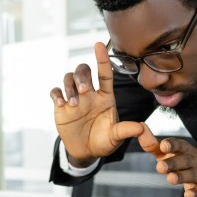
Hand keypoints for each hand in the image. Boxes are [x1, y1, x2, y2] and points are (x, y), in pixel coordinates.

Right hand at [50, 42, 145, 167]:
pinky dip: (57, 94)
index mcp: (105, 96)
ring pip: (68, 78)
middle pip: (83, 71)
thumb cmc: (103, 141)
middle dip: (82, 76)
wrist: (86, 152)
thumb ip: (127, 130)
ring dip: (70, 86)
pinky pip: (55, 91)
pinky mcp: (61, 106)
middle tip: (83, 90)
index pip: (104, 73)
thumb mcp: (116, 137)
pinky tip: (60, 103)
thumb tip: (141, 128)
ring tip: (74, 104)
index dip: (102, 59)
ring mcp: (74, 98)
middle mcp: (89, 93)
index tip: (99, 44)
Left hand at [137, 125, 196, 196]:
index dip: (171, 145)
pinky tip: (188, 195)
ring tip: (170, 178)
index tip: (163, 146)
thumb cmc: (184, 161)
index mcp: (184, 150)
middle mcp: (193, 161)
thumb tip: (139, 129)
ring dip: (180, 177)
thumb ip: (154, 145)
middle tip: (160, 166)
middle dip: (172, 163)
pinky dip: (194, 194)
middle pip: (183, 161)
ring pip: (190, 176)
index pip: (178, 145)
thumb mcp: (171, 152)